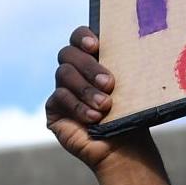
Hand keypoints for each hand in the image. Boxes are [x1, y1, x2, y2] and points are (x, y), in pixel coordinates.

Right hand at [46, 28, 146, 172]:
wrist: (125, 148)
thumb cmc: (130, 115)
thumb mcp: (130, 88)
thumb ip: (122, 66)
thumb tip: (131, 45)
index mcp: (93, 60)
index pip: (78, 37)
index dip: (82, 36)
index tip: (96, 46)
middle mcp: (75, 72)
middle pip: (68, 53)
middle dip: (89, 66)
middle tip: (109, 83)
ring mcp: (62, 89)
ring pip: (63, 73)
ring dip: (86, 89)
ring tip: (105, 106)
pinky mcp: (54, 109)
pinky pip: (59, 97)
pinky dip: (78, 107)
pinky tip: (94, 118)